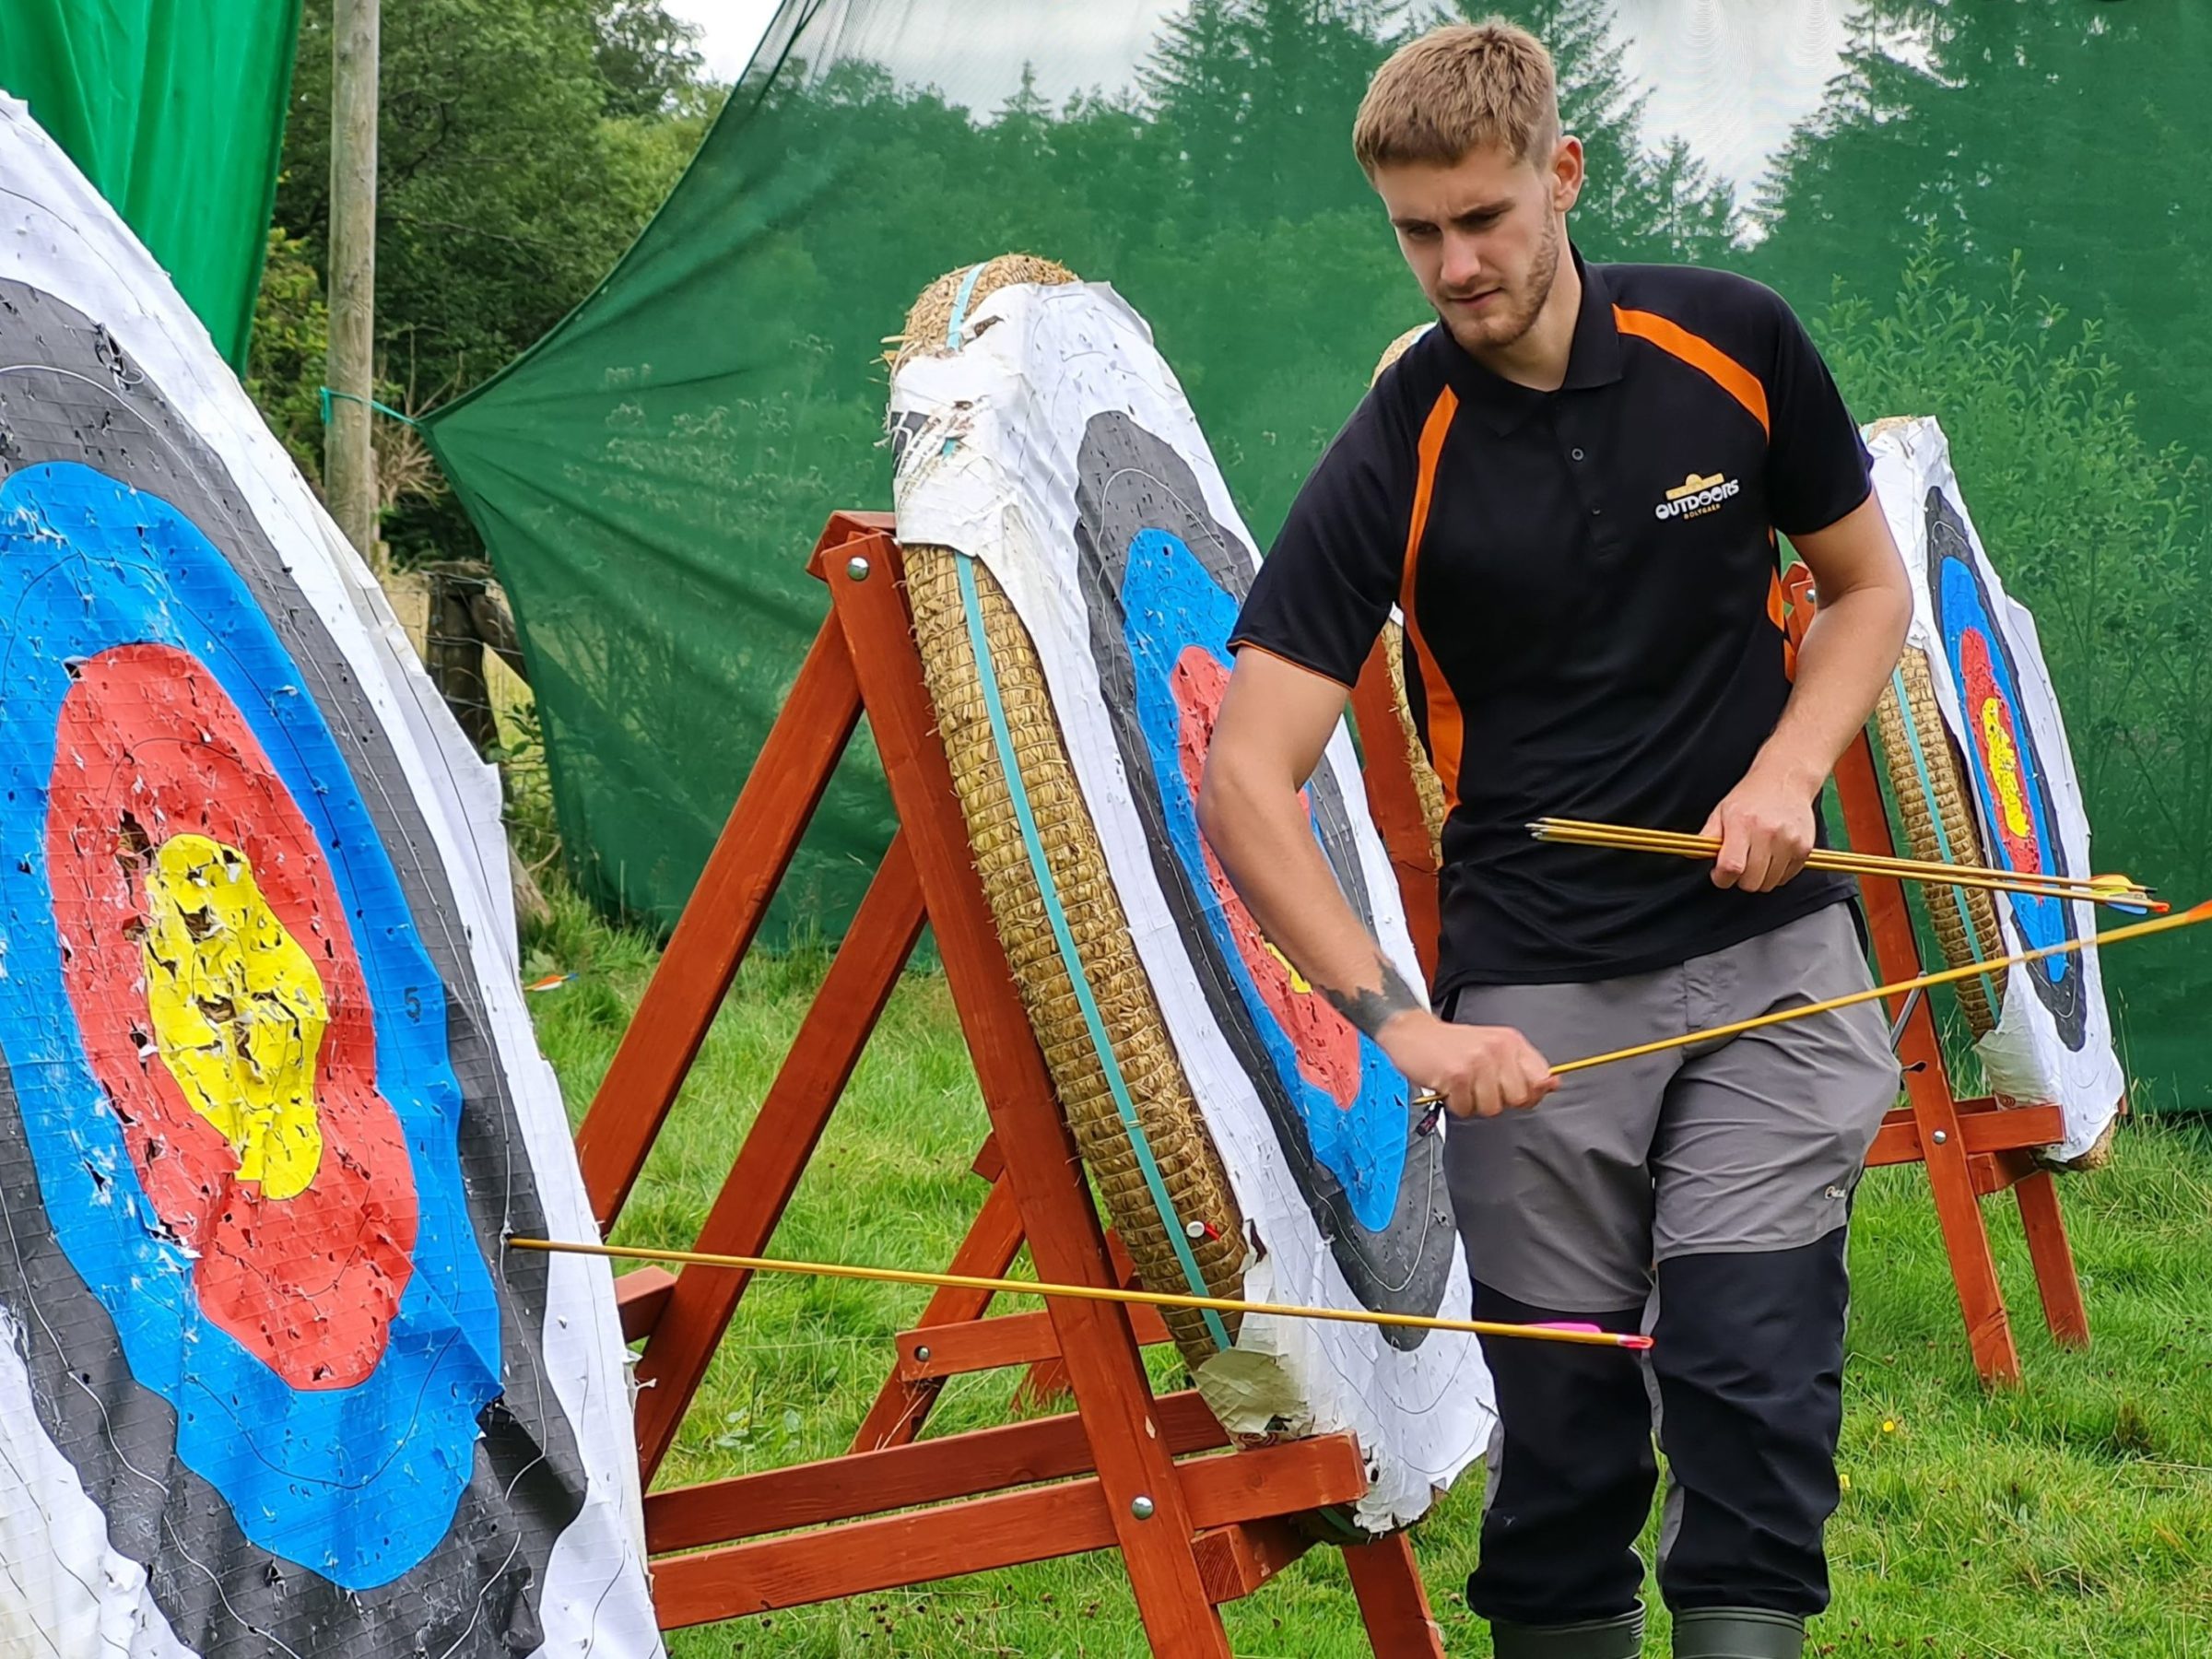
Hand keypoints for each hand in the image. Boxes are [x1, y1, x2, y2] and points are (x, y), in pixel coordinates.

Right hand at [1376, 1010, 1556, 1118]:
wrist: (1412, 1033)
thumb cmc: (1452, 1044)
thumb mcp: (1494, 1047)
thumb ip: (1524, 1067)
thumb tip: (1552, 1084)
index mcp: (1511, 1042)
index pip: (1541, 1079)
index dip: (1530, 1094)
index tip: (1512, 1090)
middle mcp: (1498, 1049)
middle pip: (1518, 1099)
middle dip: (1499, 1101)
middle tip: (1480, 1086)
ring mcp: (1477, 1062)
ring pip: (1491, 1108)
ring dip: (1473, 1103)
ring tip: (1463, 1085)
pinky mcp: (1456, 1075)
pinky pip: (1466, 1109)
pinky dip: (1455, 1103)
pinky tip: (1449, 1085)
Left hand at [1700, 766, 1819, 891]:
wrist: (1785, 779)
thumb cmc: (1751, 796)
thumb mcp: (1722, 811)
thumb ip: (1707, 836)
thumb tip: (1692, 853)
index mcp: (1742, 824)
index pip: (1731, 867)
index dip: (1721, 878)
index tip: (1720, 874)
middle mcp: (1767, 833)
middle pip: (1751, 882)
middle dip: (1740, 878)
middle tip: (1739, 863)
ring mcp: (1789, 842)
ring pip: (1769, 884)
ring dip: (1759, 877)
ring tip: (1757, 857)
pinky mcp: (1804, 848)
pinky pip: (1787, 878)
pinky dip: (1777, 873)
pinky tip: (1772, 855)